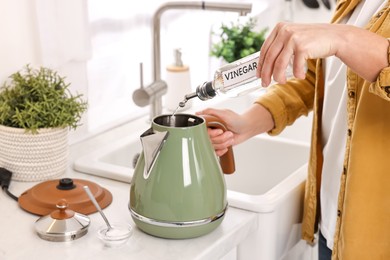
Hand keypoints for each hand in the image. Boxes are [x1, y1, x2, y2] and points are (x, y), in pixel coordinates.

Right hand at [197, 104, 273, 155]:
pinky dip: (222, 149)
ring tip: (230, 136)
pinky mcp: (218, 146)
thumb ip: (210, 111)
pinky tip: (227, 145)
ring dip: (224, 142)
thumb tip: (198, 113)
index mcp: (209, 123)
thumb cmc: (237, 120)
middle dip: (221, 138)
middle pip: (208, 140)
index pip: (202, 131)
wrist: (246, 128)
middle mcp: (210, 131)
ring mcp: (214, 139)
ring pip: (213, 146)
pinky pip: (215, 152)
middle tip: (228, 133)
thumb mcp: (224, 113)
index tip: (220, 131)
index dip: (212, 133)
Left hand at [257, 22, 388, 84]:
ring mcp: (293, 38)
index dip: (260, 64)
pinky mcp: (302, 46)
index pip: (265, 49)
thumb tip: (266, 65)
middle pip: (270, 57)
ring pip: (279, 64)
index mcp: (280, 28)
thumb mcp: (294, 38)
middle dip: (266, 73)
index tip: (258, 74)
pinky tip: (301, 76)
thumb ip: (281, 46)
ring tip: (282, 82)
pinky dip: (297, 74)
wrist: (336, 37)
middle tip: (265, 83)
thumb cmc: (315, 40)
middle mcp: (285, 31)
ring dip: (279, 76)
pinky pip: (294, 66)